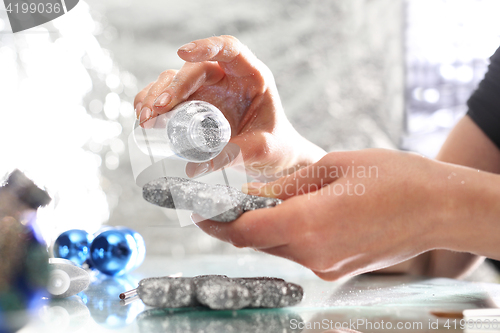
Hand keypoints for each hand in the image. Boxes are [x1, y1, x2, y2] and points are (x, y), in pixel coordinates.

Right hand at [134, 35, 324, 178]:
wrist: (273, 157)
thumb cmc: (275, 147)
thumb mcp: (261, 150)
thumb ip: (234, 155)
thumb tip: (194, 168)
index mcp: (252, 77)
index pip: (230, 49)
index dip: (207, 46)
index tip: (183, 53)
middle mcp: (226, 78)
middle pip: (195, 69)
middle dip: (173, 87)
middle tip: (157, 109)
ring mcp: (207, 91)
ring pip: (175, 80)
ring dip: (156, 95)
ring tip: (145, 119)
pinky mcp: (193, 105)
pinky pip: (168, 97)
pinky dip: (152, 104)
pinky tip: (143, 118)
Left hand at [197, 148, 483, 279]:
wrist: (440, 208)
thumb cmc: (395, 179)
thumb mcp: (336, 167)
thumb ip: (291, 184)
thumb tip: (259, 190)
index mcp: (310, 224)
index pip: (246, 232)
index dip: (217, 223)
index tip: (199, 212)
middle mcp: (313, 254)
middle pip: (257, 242)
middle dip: (237, 223)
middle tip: (223, 201)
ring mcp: (326, 266)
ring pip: (277, 248)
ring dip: (263, 228)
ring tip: (259, 203)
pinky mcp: (338, 270)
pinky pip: (300, 253)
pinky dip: (287, 235)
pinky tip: (296, 213)